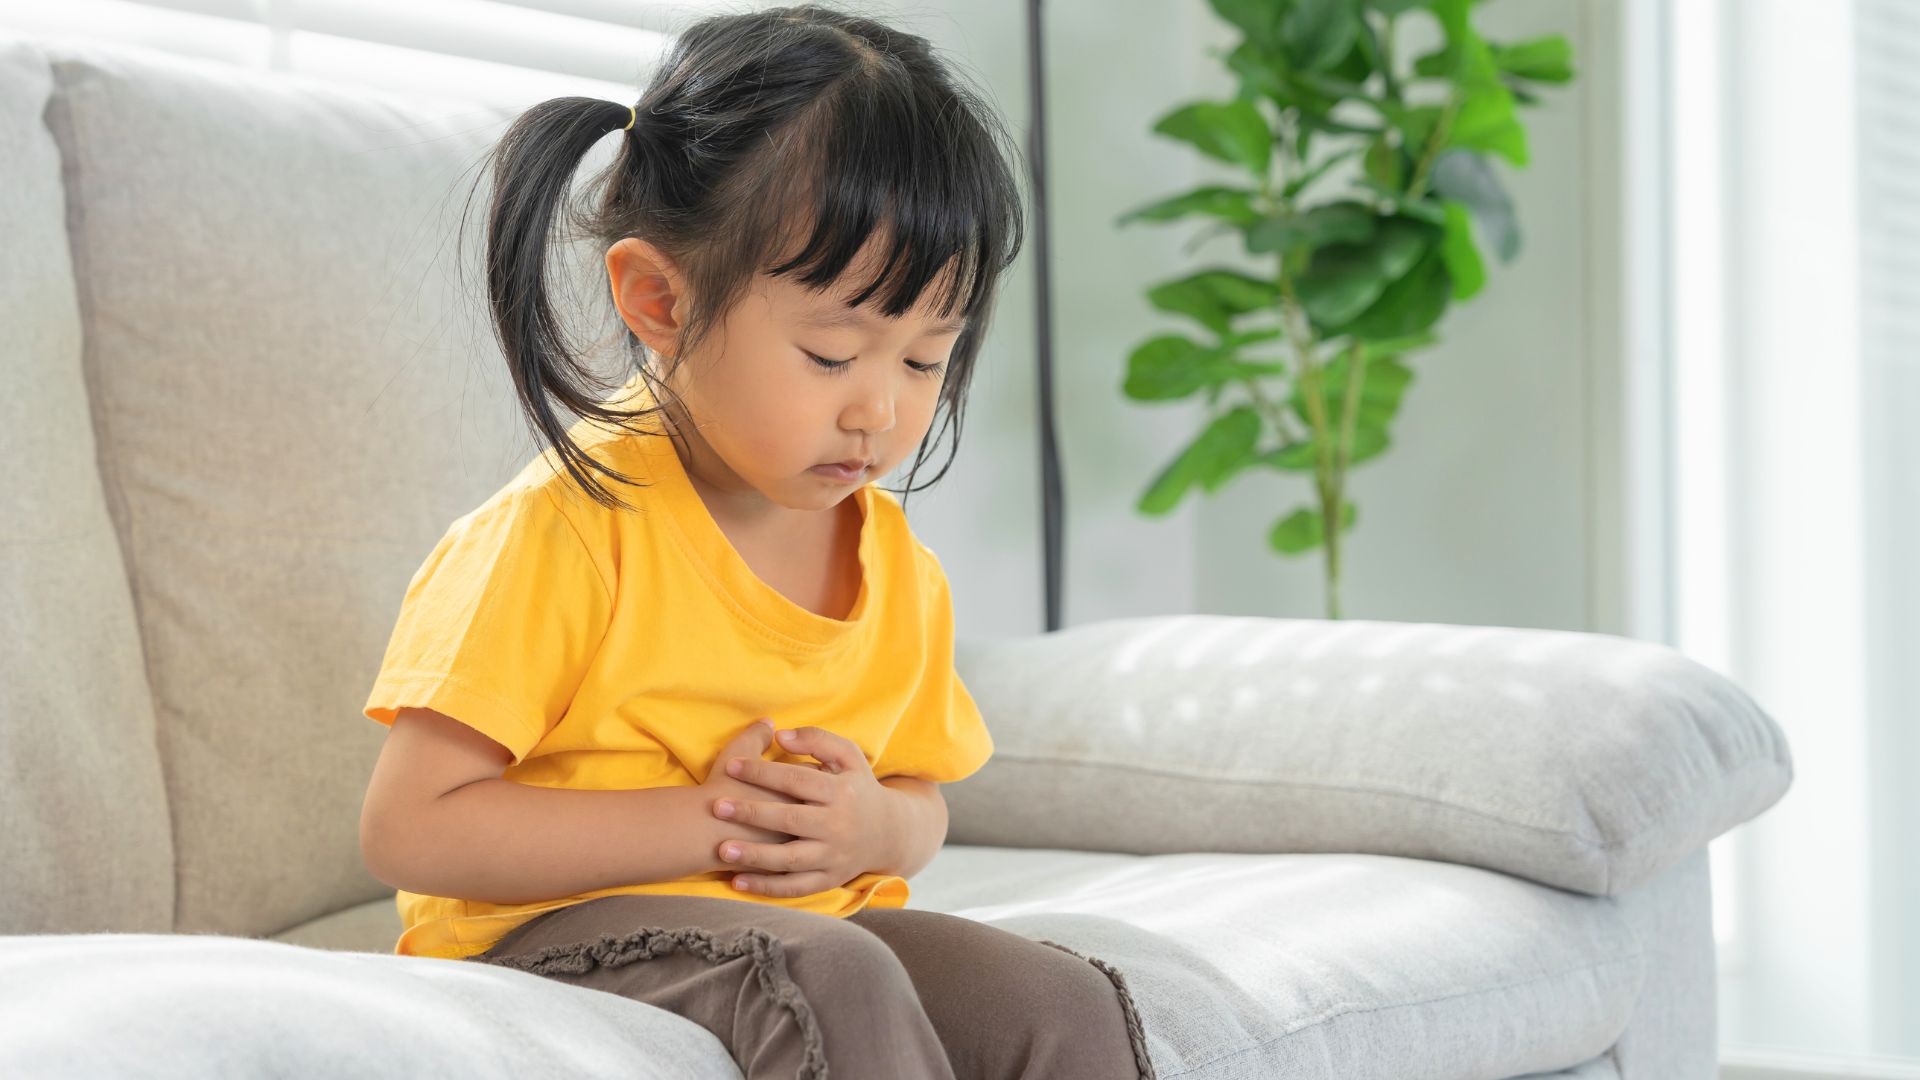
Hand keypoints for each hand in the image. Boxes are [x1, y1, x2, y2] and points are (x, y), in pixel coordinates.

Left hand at [709, 724, 896, 897]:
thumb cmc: (858, 788)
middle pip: (789, 819)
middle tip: (718, 807)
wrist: (889, 833)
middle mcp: (838, 825)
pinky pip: (795, 887)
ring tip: (722, 849)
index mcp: (841, 791)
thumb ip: (817, 739)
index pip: (796, 779)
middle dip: (752, 813)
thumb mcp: (848, 757)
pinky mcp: (829, 879)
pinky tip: (738, 882)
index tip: (732, 766)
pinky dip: (767, 888)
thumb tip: (780, 735)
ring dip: (755, 856)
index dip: (763, 772)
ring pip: (790, 859)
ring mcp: (833, 856)